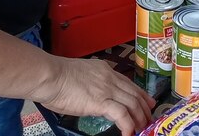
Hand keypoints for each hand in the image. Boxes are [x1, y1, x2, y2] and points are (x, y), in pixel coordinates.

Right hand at [39, 58, 154, 135]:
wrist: (50, 76)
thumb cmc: (57, 77)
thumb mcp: (81, 75)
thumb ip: (92, 84)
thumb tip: (95, 96)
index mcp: (104, 70)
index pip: (128, 83)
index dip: (140, 94)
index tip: (147, 102)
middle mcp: (109, 78)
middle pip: (134, 94)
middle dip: (144, 108)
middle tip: (148, 119)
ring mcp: (107, 89)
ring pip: (132, 104)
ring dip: (139, 118)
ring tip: (141, 129)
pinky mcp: (101, 102)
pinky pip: (122, 115)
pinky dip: (128, 125)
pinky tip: (128, 133)